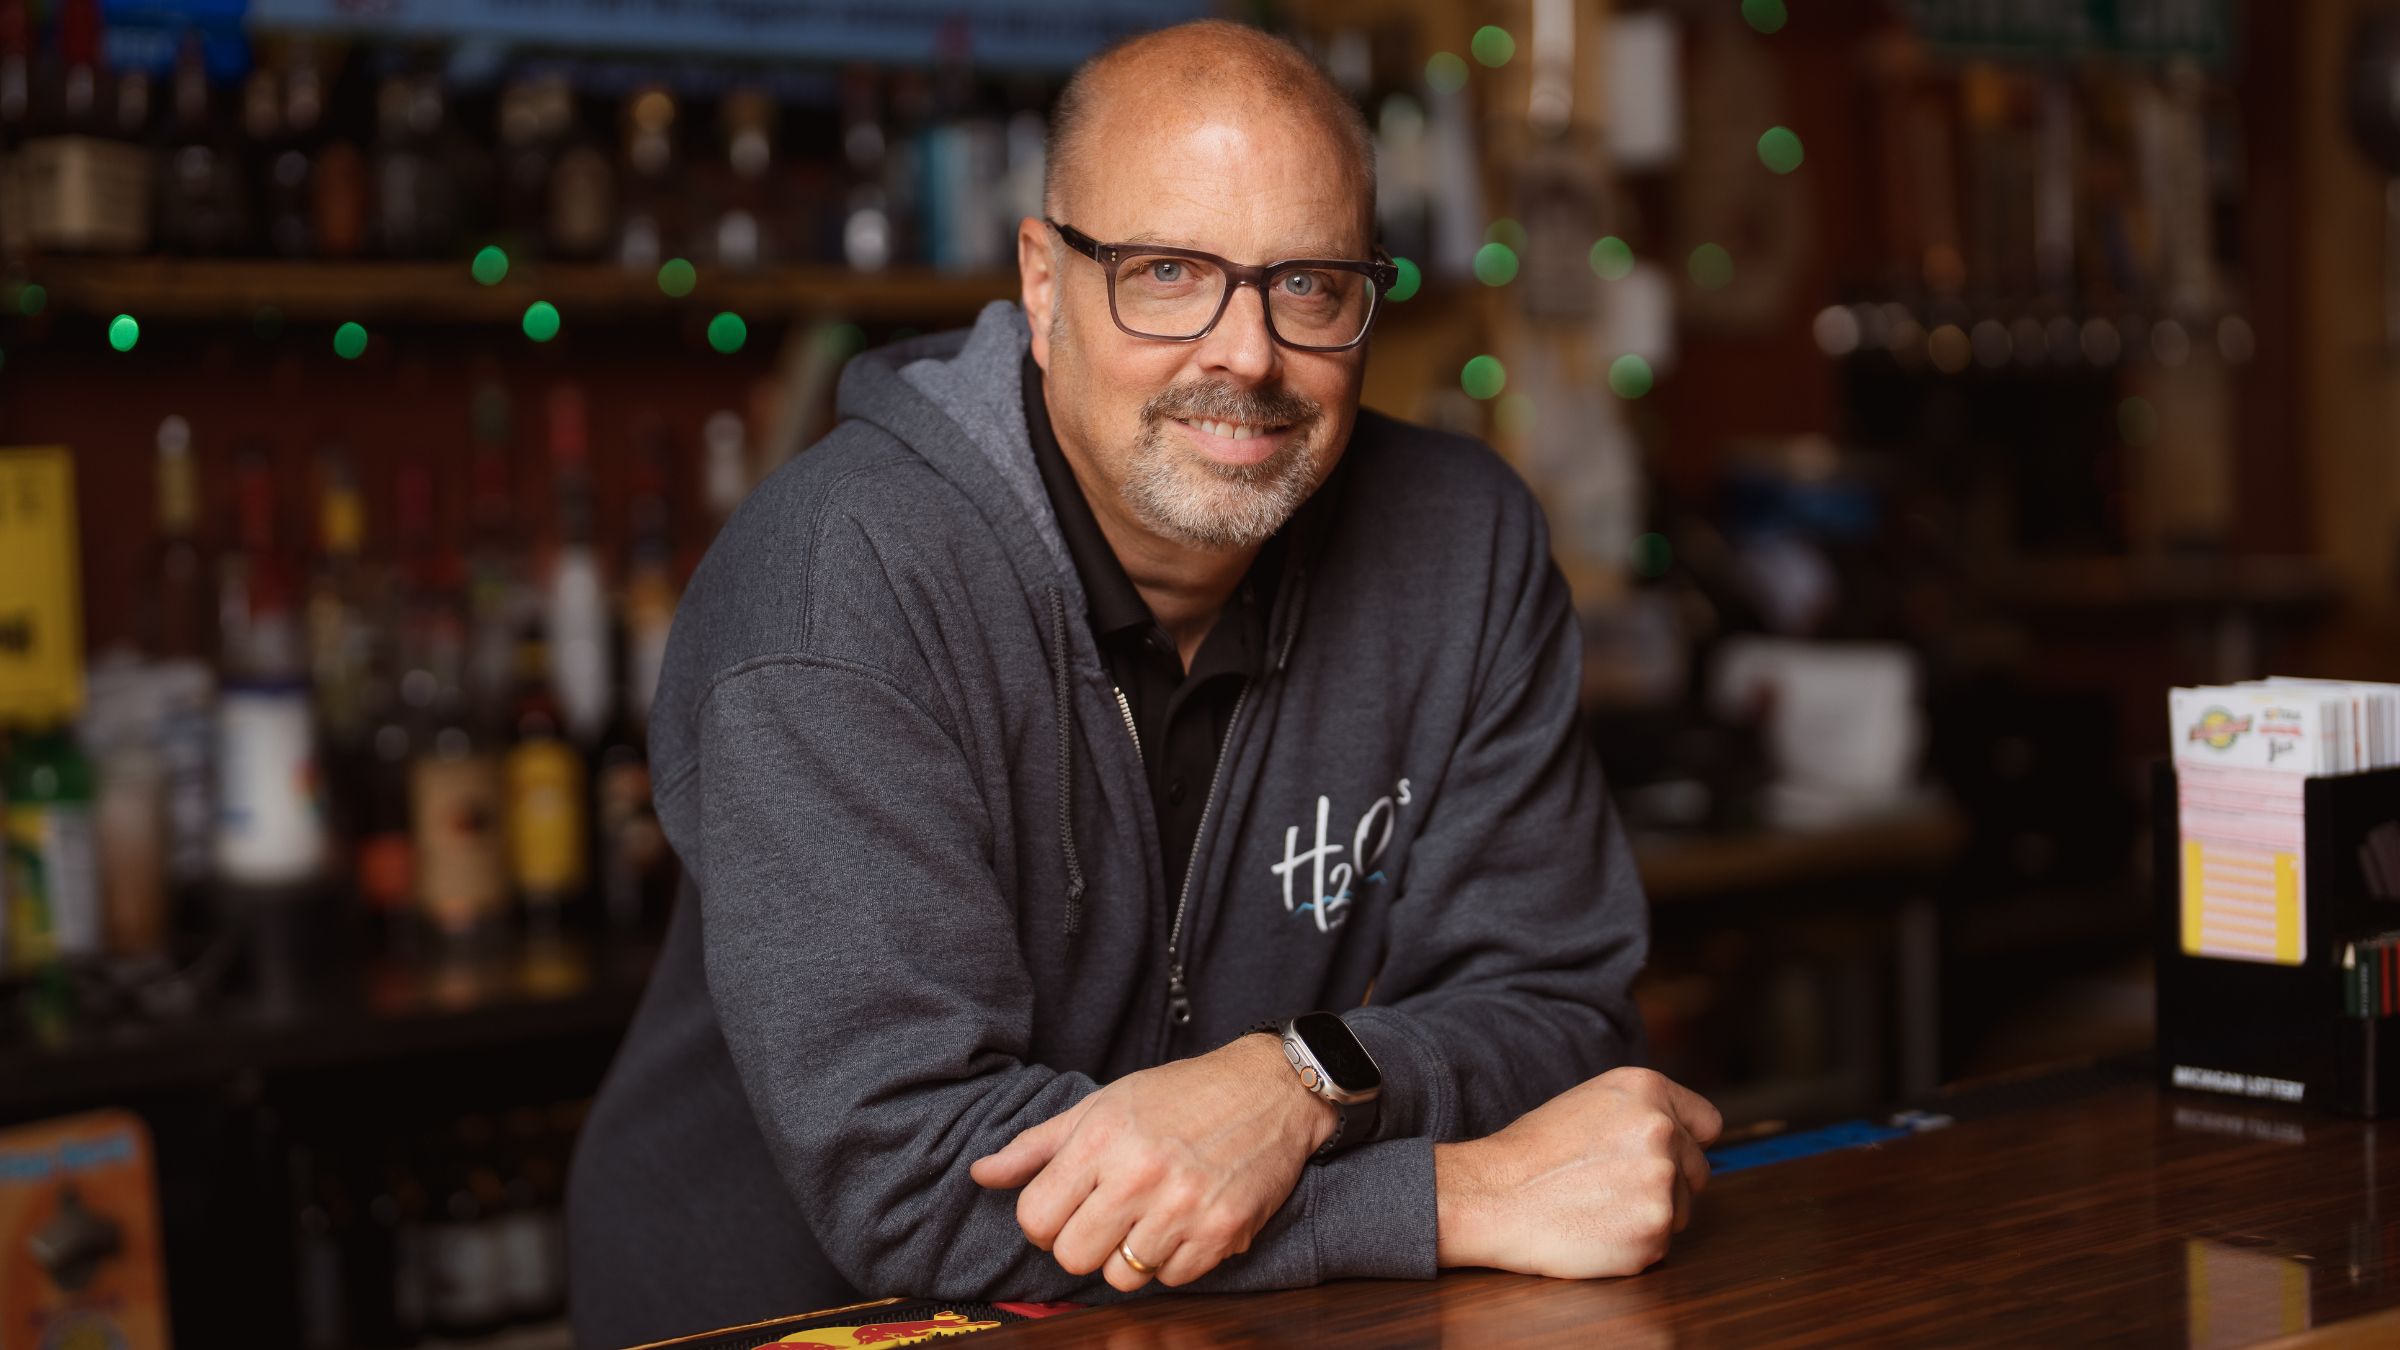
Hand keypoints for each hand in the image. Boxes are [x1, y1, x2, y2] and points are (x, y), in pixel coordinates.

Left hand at [970, 1033, 1333, 1291]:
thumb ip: (1038, 1146)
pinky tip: (1183, 1223)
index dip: (1045, 1220)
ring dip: (1128, 1256)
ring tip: (1148, 1218)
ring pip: (1121, 1277)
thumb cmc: (1181, 1095)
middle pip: (1072, 1257)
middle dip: (1083, 1243)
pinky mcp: (1222, 1233)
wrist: (1269, 1090)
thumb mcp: (1103, 1106)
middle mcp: (1139, 1175)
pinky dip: (1173, 1260)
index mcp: (1101, 1139)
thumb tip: (982, 1174)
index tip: (1067, 1207)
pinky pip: (1172, 1279)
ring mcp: (1182, 1208)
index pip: (1035, 1219)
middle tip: (1107, 1216)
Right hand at [1433, 1066, 1721, 1278]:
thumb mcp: (1591, 1102)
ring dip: (1650, 1215)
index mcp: (1647, 1089)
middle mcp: (1662, 1129)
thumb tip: (1687, 1137)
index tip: (1661, 1157)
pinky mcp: (1655, 1230)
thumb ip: (1643, 1112)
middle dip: (1665, 1183)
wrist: (1491, 1195)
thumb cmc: (1532, 1153)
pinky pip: (1661, 1244)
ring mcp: (1661, 1180)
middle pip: (1697, 1171)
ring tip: (1598, 1206)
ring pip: (1682, 1210)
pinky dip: (1634, 1245)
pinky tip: (1595, 1230)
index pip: (1707, 1124)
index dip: (1684, 1143)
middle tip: (1611, 1187)